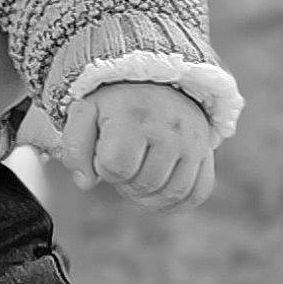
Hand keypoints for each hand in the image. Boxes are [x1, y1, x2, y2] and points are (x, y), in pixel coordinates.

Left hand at [60, 80, 214, 210]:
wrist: (156, 81)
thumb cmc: (115, 104)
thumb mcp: (86, 114)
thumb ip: (76, 148)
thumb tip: (85, 183)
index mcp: (134, 116)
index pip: (116, 167)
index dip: (103, 168)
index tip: (105, 151)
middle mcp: (169, 127)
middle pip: (144, 184)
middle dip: (125, 183)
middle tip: (123, 164)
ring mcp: (193, 141)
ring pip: (172, 192)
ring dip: (148, 196)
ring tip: (138, 175)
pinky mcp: (206, 152)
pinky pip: (198, 193)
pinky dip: (176, 202)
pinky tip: (159, 191)